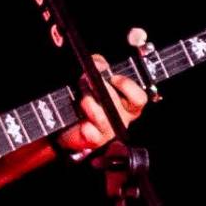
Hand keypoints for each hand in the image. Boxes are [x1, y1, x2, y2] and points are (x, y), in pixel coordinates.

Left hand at [53, 34, 150, 157]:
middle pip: (119, 105)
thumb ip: (99, 65)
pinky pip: (92, 133)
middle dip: (102, 90)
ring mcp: (109, 131)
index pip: (139, 98)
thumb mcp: (94, 75)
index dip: (128, 87)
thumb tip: (99, 64)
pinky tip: (81, 121)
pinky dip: (85, 126)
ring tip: (80, 98)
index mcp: (127, 102)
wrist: (66, 120)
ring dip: (89, 103)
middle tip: (87, 80)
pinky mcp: (95, 140)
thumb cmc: (85, 96)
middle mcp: (122, 117)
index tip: (113, 78)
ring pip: (103, 118)